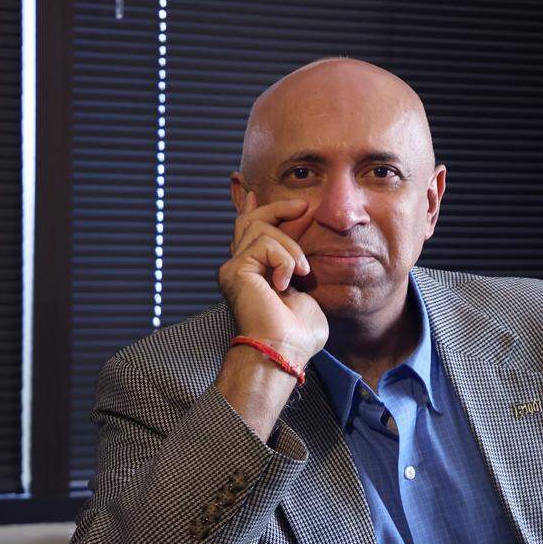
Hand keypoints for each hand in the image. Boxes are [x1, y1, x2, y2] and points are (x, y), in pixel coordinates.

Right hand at [217, 192, 328, 367]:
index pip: (248, 234)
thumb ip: (298, 271)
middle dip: (278, 209)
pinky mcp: (235, 270)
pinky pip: (265, 244)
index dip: (252, 210)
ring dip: (291, 248)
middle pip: (252, 221)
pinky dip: (283, 260)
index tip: (254, 193)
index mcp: (256, 274)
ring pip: (263, 229)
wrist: (283, 350)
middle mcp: (240, 269)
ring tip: (301, 274)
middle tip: (303, 208)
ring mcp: (235, 268)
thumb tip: (301, 258)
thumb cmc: (298, 334)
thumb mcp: (307, 294)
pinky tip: (286, 283)